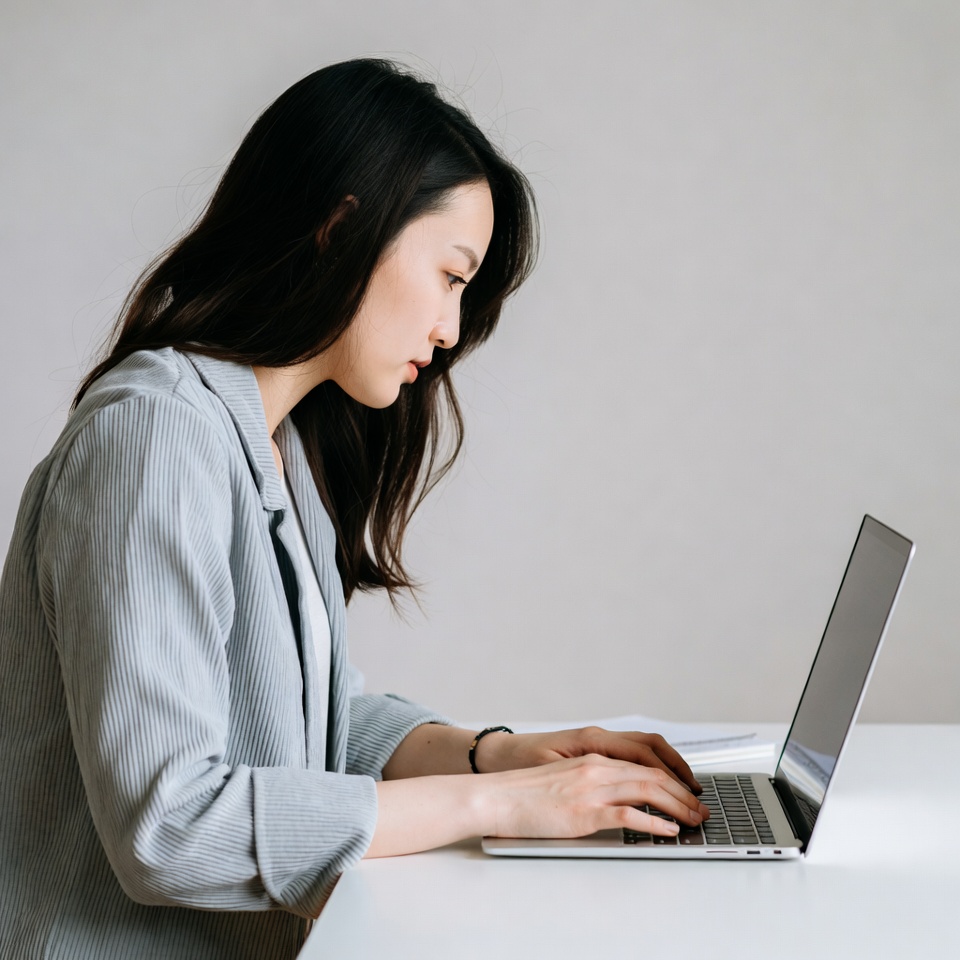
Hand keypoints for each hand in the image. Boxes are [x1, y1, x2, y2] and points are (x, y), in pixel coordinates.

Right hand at [487, 754, 708, 838]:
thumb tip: (620, 796)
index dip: (672, 775)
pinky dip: (653, 822)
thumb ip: (592, 781)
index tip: (688, 790)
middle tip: (701, 809)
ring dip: (676, 806)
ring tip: (693, 820)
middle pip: (652, 773)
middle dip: (683, 792)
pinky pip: (627, 814)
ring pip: (646, 789)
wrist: (495, 796)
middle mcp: (596, 767)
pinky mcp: (583, 812)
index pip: (644, 760)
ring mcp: (590, 788)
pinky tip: (667, 831)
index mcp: (592, 757)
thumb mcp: (564, 777)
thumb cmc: (524, 791)